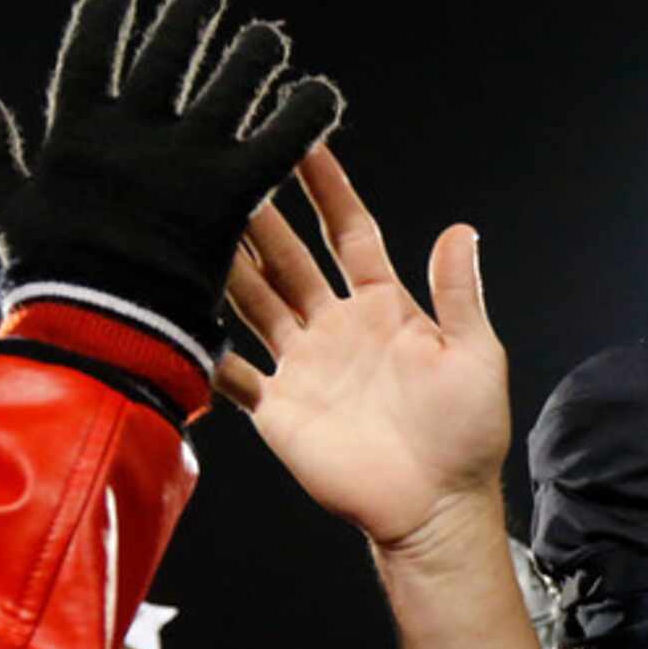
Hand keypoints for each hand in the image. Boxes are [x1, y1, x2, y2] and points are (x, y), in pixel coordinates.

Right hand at [0, 0, 341, 372]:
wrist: (104, 322)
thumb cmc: (51, 275)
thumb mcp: (3, 208)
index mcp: (79, 130)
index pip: (89, 53)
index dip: (104, 16)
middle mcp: (138, 129)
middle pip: (170, 54)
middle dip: (189, 17)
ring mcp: (188, 156)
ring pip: (231, 85)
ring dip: (253, 55)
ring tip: (268, 39)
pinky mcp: (233, 190)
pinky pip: (281, 139)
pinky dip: (304, 113)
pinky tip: (324, 92)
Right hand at [219, 143, 509, 548]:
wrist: (436, 508)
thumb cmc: (466, 434)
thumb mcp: (474, 354)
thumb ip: (458, 294)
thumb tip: (460, 230)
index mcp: (384, 307)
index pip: (348, 233)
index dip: (327, 189)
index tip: (304, 139)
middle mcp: (336, 326)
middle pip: (288, 258)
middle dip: (259, 212)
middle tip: (226, 166)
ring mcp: (303, 364)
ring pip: (253, 299)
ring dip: (225, 262)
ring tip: (189, 217)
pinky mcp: (278, 407)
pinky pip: (232, 371)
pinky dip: (205, 347)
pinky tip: (173, 312)